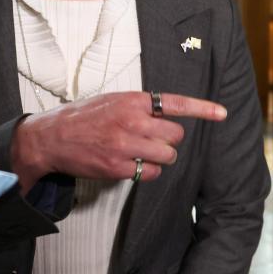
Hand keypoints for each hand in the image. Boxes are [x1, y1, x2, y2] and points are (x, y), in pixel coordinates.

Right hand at [11, 91, 226, 190]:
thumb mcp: (114, 100)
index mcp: (133, 100)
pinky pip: (151, 173)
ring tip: (142, 151)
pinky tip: (132, 164)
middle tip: (153, 138)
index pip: (175, 103)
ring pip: (167, 156)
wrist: (50, 138)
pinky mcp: (118, 167)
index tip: (222, 113)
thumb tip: (167, 114)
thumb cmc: (84, 117)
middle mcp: (132, 121)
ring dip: (161, 157)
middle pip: (176, 135)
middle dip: (169, 139)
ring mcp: (125, 145)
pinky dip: (147, 171)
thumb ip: (141, 105)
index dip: (202, 109)